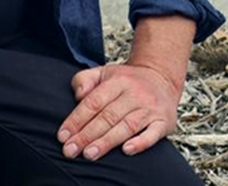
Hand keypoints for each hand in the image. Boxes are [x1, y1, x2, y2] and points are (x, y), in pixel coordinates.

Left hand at [56, 62, 180, 160]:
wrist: (162, 78)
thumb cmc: (127, 81)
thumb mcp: (104, 73)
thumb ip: (84, 80)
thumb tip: (78, 96)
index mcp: (118, 81)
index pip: (94, 101)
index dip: (77, 119)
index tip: (63, 136)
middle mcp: (135, 93)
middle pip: (108, 116)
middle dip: (87, 135)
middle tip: (70, 151)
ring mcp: (150, 108)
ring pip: (127, 126)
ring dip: (107, 141)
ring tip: (89, 154)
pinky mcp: (164, 121)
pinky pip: (153, 133)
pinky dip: (141, 142)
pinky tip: (126, 150)